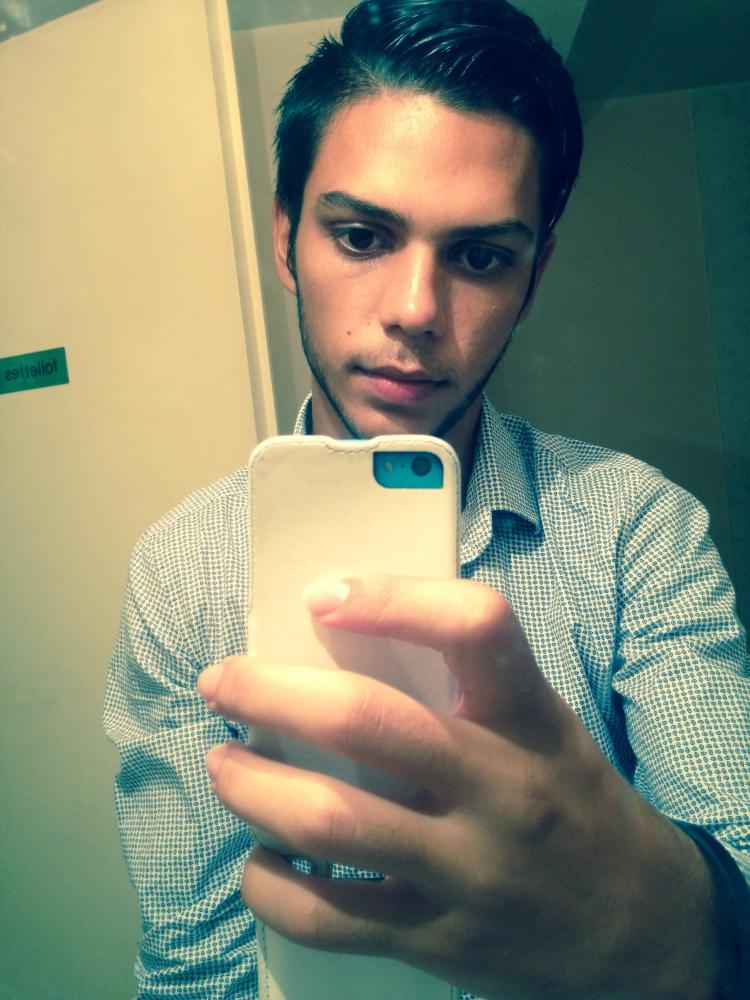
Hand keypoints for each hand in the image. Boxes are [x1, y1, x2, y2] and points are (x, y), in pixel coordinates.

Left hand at [198, 575, 718, 999]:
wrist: (643, 927)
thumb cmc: (571, 800)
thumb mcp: (543, 726)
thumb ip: (467, 686)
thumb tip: (342, 641)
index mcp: (530, 719)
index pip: (474, 627)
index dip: (392, 597)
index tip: (321, 594)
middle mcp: (500, 788)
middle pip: (364, 722)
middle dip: (268, 691)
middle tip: (221, 680)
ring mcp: (468, 872)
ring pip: (328, 821)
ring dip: (249, 785)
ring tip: (222, 765)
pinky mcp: (437, 941)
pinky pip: (325, 916)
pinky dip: (269, 883)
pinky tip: (261, 858)